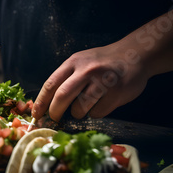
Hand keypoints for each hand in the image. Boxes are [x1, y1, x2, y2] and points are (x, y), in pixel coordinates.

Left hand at [32, 44, 150, 121]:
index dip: (41, 101)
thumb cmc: (102, 62)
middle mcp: (87, 70)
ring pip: (80, 108)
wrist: (136, 54)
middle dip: (55, 112)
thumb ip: (66, 78)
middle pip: (62, 97)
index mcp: (74, 62)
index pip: (51, 84)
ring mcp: (103, 81)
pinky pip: (98, 113)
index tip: (35, 114)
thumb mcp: (81, 62)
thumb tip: (47, 103)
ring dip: (78, 113)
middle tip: (54, 119)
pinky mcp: (116, 93)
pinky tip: (102, 103)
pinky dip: (96, 113)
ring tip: (85, 106)